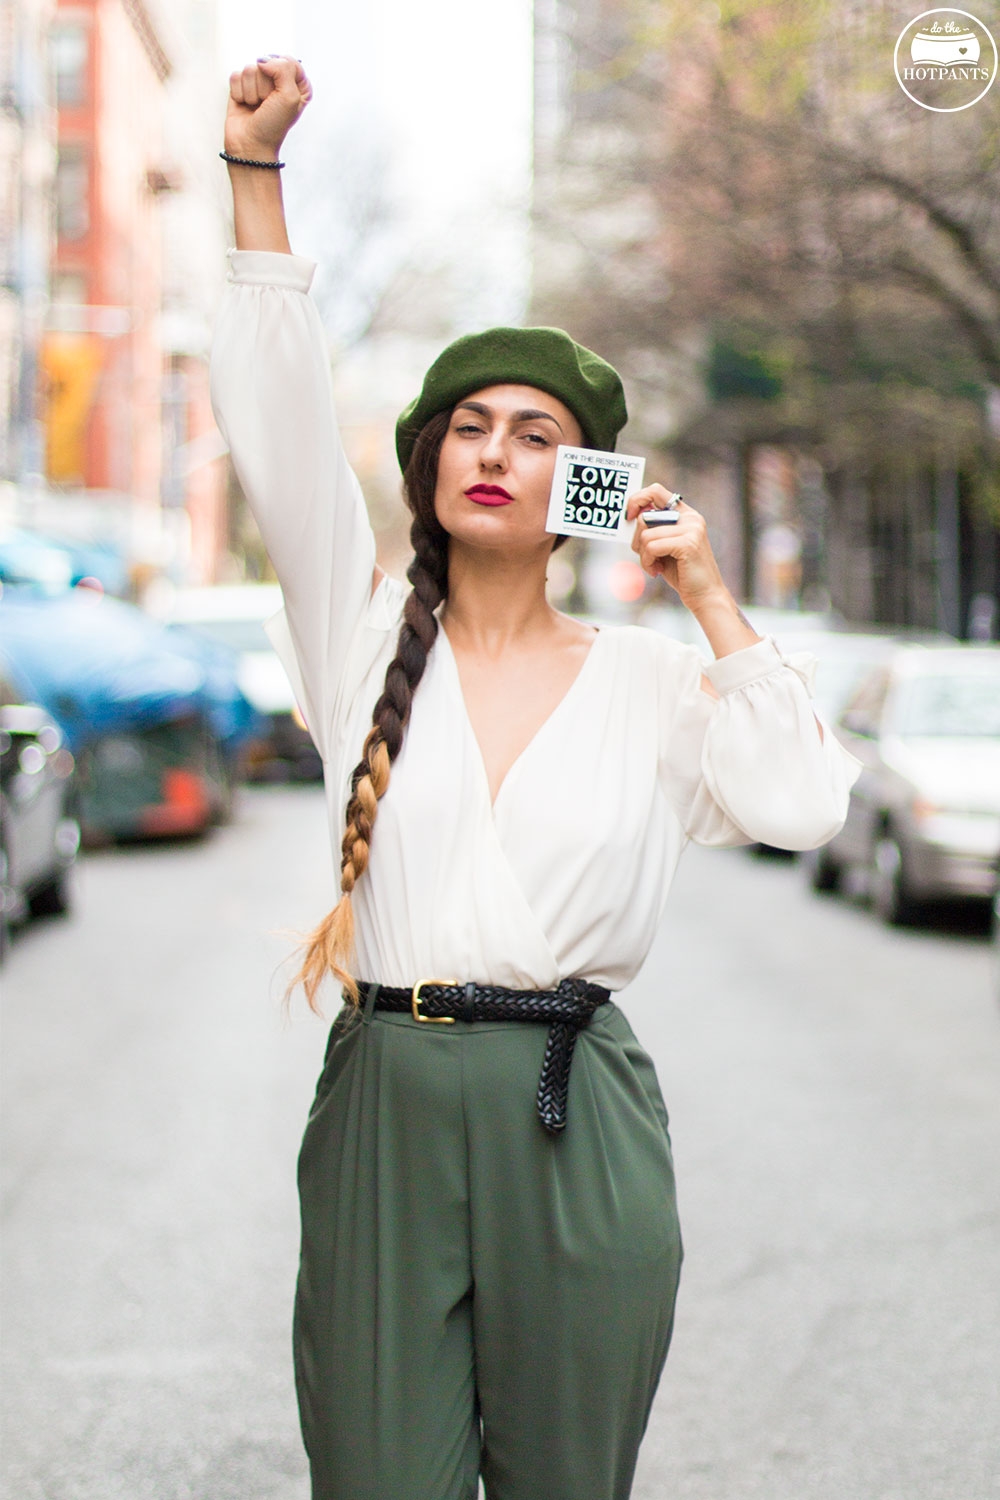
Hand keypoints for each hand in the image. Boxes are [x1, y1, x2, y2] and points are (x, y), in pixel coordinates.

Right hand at [225, 56, 311, 159]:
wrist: (251, 146)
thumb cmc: (273, 127)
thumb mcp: (290, 97)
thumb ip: (283, 69)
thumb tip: (262, 61)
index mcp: (297, 84)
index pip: (288, 61)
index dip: (281, 76)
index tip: (280, 95)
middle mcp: (278, 82)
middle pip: (266, 64)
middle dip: (264, 87)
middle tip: (266, 104)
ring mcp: (259, 83)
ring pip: (250, 69)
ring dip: (251, 92)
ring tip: (256, 107)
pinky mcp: (241, 86)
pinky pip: (236, 76)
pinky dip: (239, 93)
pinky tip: (245, 105)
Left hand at [626, 485, 728, 613]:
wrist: (704, 595)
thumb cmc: (682, 572)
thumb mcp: (665, 547)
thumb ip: (653, 530)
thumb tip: (634, 515)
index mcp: (686, 514)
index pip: (656, 490)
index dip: (637, 499)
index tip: (628, 517)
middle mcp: (691, 517)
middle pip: (645, 517)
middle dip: (637, 540)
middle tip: (646, 557)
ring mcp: (691, 529)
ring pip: (646, 535)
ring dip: (643, 556)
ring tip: (653, 566)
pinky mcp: (688, 543)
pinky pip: (652, 547)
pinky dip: (647, 562)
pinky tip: (656, 571)